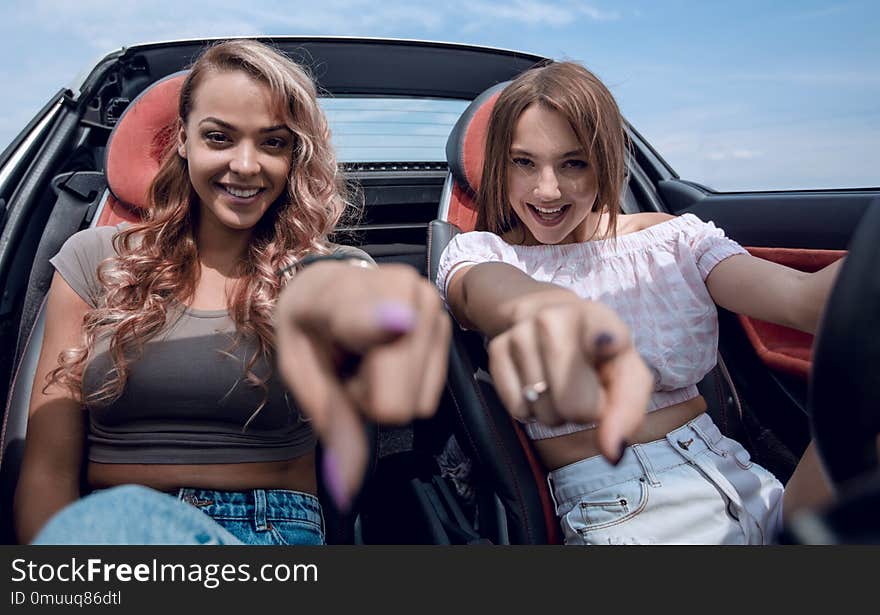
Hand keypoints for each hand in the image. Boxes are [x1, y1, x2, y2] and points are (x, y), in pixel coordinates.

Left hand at [275, 261, 450, 509]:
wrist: (334, 285)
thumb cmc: (311, 327)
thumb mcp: (300, 368)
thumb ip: (329, 419)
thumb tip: (347, 486)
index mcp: (341, 293)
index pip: (368, 317)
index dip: (379, 324)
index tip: (398, 323)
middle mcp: (398, 290)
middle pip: (396, 398)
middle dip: (368, 399)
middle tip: (349, 366)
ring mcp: (429, 306)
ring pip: (416, 403)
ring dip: (388, 391)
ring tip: (368, 357)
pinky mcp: (447, 323)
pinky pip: (428, 398)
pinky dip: (407, 385)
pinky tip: (389, 355)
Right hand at [487, 298, 650, 461]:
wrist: (550, 319)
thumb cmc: (597, 355)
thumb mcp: (625, 374)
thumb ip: (627, 412)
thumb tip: (612, 452)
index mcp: (598, 318)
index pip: (602, 332)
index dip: (606, 342)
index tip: (609, 343)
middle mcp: (555, 318)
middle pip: (574, 406)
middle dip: (582, 412)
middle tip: (584, 389)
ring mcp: (521, 333)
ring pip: (544, 413)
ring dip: (555, 410)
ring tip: (559, 382)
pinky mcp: (497, 348)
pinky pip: (517, 409)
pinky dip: (530, 408)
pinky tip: (537, 384)